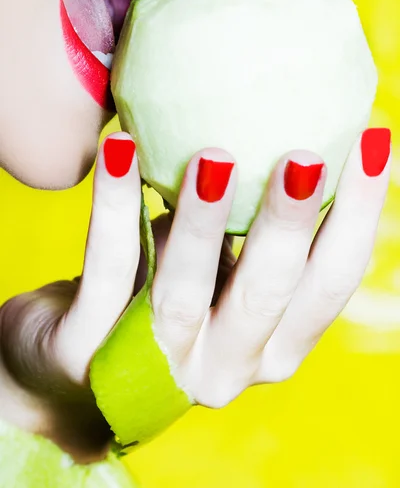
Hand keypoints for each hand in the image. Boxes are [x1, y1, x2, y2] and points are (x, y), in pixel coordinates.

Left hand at [0, 128, 389, 461]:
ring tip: (216, 159)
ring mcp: (155, 368)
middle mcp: (225, 368)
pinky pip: (109, 266)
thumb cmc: (164, 302)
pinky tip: (119, 148)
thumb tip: (277, 132)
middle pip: (268, 295)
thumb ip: (247, 232)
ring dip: (205, 223)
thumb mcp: (218, 273)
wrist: (75, 375)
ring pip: (186, 293)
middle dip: (290, 224)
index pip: (330, 284)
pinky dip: (116, 203)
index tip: (374, 145)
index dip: (359, 217)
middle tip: (305, 157)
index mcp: (272, 347)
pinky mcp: (88, 350)